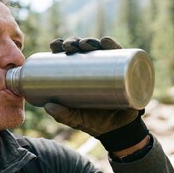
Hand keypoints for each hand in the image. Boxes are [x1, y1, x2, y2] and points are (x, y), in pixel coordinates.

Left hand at [44, 36, 148, 151]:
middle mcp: (94, 67)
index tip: (55, 45)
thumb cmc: (92, 121)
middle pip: (82, 48)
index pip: (68, 54)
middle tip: (69, 46)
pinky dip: (114, 46)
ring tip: (85, 44)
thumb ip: (62, 115)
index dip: (61, 45)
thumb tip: (48, 107)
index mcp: (79, 73)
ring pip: (100, 49)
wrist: (117, 131)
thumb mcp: (74, 119)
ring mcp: (110, 68)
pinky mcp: (125, 73)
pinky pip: (122, 56)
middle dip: (74, 41)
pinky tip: (106, 41)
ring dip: (91, 41)